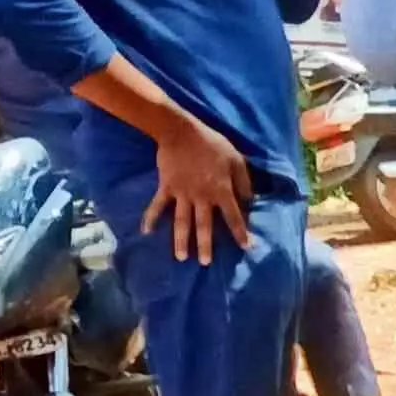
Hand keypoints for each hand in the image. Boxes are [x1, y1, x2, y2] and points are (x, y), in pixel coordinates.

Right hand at [139, 115, 252, 262]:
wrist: (180, 132)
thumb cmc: (213, 145)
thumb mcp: (237, 160)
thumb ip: (244, 183)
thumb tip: (249, 201)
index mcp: (221, 190)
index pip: (233, 216)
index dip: (240, 232)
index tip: (246, 247)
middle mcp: (202, 197)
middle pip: (204, 225)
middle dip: (205, 245)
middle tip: (204, 263)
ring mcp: (182, 194)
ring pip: (181, 221)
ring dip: (180, 240)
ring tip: (180, 257)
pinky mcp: (166, 188)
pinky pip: (157, 206)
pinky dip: (150, 218)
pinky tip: (146, 232)